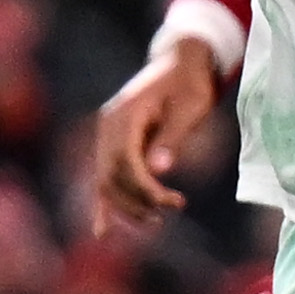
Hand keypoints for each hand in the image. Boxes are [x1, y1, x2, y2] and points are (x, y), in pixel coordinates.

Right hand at [89, 41, 226, 228]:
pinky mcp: (112, 142)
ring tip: (155, 221)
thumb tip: (157, 170)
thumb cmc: (192, 83)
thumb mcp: (192, 106)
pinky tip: (102, 230)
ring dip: (127, 205)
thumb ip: (173, 136)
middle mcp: (108, 124)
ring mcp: (107, 133)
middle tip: (167, 213)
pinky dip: (104, 202)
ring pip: (106, 180)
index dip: (144, 187)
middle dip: (136, 201)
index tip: (170, 201)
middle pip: (111, 175)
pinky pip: (105, 175)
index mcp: (126, 113)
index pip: (125, 160)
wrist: (182, 62)